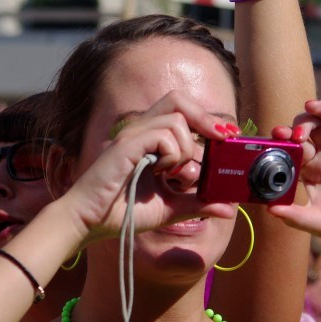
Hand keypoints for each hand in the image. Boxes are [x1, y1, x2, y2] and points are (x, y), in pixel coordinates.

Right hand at [60, 91, 232, 242]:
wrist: (90, 222)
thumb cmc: (122, 212)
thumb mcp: (170, 208)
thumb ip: (198, 203)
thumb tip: (230, 208)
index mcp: (149, 140)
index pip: (181, 112)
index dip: (207, 119)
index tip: (226, 136)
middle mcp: (140, 131)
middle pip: (178, 99)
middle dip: (205, 117)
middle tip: (221, 138)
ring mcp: (132, 135)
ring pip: (176, 120)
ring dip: (186, 148)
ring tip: (173, 172)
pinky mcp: (126, 145)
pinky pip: (163, 135)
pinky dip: (171, 155)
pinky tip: (159, 173)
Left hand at [269, 81, 320, 255]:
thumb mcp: (316, 222)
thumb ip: (294, 216)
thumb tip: (269, 210)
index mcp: (312, 169)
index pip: (294, 147)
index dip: (284, 140)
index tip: (274, 137)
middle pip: (311, 128)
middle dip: (300, 125)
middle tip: (294, 134)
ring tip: (310, 106)